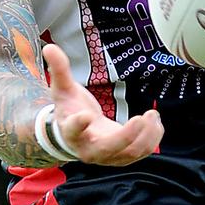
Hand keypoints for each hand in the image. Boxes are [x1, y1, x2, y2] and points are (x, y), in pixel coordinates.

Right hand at [42, 44, 163, 165]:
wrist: (77, 136)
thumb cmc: (70, 110)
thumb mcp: (63, 90)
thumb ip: (59, 70)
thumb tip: (50, 47)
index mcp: (71, 131)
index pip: (73, 130)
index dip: (79, 125)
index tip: (86, 116)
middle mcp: (89, 149)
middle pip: (107, 148)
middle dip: (125, 136)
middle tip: (139, 118)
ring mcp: (108, 157)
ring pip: (129, 153)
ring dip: (145, 136)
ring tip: (152, 114)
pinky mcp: (123, 157)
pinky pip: (141, 152)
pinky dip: (152, 138)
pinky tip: (154, 121)